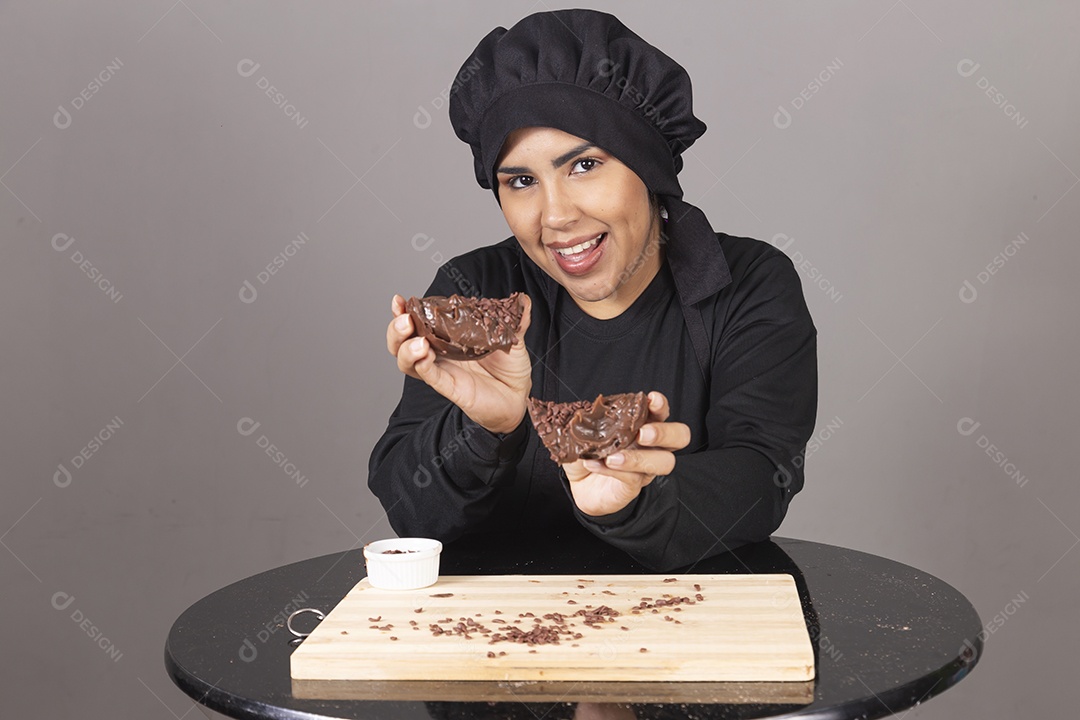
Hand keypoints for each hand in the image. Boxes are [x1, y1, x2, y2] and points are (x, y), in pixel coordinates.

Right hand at [386, 294, 532, 433]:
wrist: (518, 396)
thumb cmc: (509, 368)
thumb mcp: (511, 338)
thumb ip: (514, 319)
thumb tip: (523, 300)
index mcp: (447, 338)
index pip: (418, 323)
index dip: (404, 312)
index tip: (400, 300)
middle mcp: (439, 354)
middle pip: (402, 343)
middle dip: (396, 329)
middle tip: (405, 319)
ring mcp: (442, 371)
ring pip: (408, 362)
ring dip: (406, 348)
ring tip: (417, 340)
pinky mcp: (449, 387)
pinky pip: (430, 377)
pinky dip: (424, 366)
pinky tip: (425, 355)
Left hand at [563, 392, 690, 516]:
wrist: (579, 484)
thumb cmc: (589, 451)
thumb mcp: (586, 431)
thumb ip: (591, 419)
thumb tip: (585, 411)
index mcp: (643, 424)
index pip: (661, 412)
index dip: (661, 405)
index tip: (652, 399)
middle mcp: (651, 445)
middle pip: (680, 436)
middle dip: (664, 432)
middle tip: (642, 433)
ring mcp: (646, 467)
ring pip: (664, 462)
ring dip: (639, 458)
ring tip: (612, 457)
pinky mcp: (634, 486)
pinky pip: (634, 478)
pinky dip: (614, 471)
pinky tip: (595, 464)